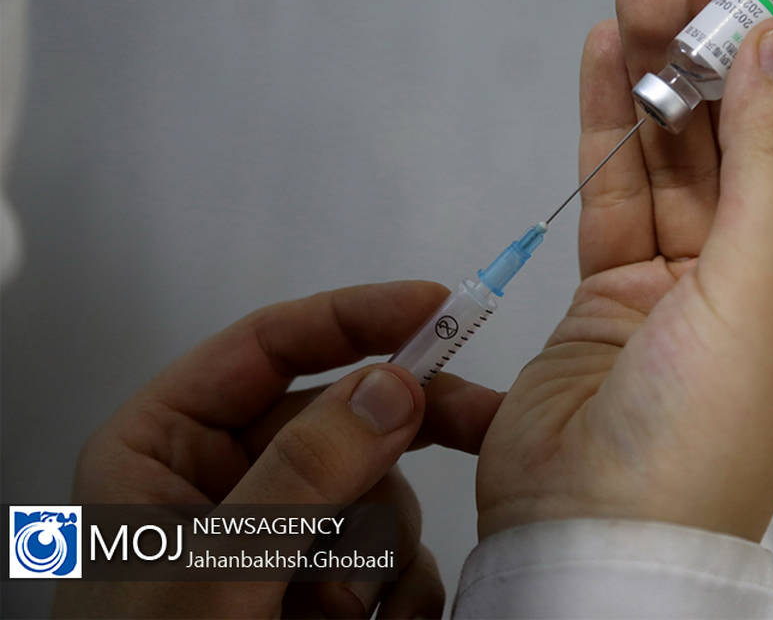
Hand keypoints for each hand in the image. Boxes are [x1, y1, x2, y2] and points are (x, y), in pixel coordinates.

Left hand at [55, 281, 503, 618]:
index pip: (269, 345)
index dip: (356, 317)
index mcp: (163, 447)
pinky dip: (397, 590)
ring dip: (380, 550)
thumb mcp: (217, 575)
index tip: (437, 307)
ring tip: (335, 615)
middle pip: (343, 412)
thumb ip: (301, 474)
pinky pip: (393, 553)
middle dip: (406, 434)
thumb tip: (390, 386)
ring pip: (380, 488)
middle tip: (485, 424)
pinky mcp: (318, 584)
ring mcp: (278, 535)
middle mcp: (224, 480)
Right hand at [477, 0, 772, 540]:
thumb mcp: (758, 289)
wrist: (591, 532)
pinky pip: (620, 190)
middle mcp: (771, 285)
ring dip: (668, 77)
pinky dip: (614, 124)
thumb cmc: (705, 437)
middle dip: (737, 60)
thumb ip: (768, 161)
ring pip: (684, 158)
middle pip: (764, 146)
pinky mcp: (614, 289)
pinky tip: (609, 54)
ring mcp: (689, 284)